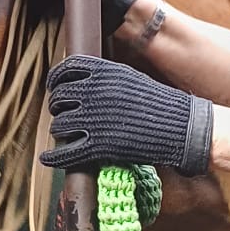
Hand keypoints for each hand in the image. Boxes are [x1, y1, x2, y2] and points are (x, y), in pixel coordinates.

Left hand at [41, 55, 213, 175]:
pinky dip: (53, 158)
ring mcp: (95, 119)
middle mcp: (95, 93)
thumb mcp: (129, 78)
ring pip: (59, 125)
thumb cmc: (158, 103)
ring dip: (59, 131)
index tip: (54, 88)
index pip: (64, 70)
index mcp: (103, 72)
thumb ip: (103, 77)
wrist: (181, 126)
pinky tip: (47, 160)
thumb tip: (79, 81)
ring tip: (64, 134)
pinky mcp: (100, 146)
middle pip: (58, 98)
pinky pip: (66, 153)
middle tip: (63, 114)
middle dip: (58, 107)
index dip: (55, 80)